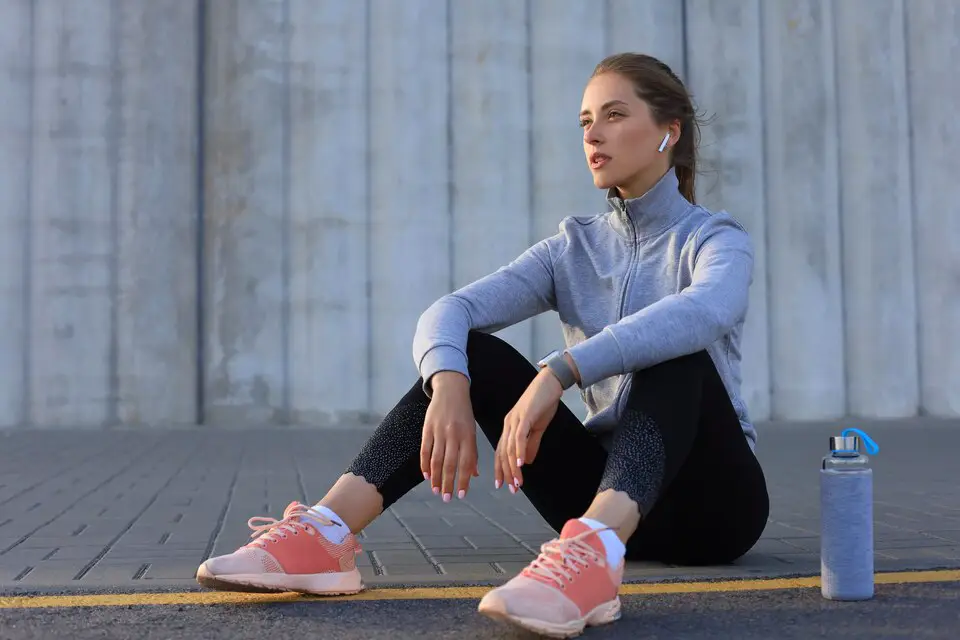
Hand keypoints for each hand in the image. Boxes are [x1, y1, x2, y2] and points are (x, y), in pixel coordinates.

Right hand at [420, 372, 479, 500]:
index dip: (463, 480)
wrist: (451, 390)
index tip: (461, 495)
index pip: (466, 463)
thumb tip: (473, 475)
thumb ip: (472, 452)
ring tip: (436, 490)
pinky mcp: (427, 429)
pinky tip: (426, 475)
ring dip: (435, 478)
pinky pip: (425, 450)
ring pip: (436, 460)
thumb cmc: (464, 413)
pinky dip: (425, 464)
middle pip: (450, 464)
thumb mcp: (472, 431)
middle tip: (446, 498)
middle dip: (448, 484)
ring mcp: (440, 432)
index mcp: (468, 436)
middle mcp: (454, 435)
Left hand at [496, 367, 564, 492]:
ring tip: (518, 482)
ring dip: (514, 467)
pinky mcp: (525, 416)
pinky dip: (519, 451)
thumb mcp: (537, 427)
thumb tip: (526, 462)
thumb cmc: (543, 403)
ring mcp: (515, 420)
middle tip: (512, 489)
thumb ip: (531, 444)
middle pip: (503, 452)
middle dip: (507, 473)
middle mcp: (508, 424)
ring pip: (510, 448)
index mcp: (510, 427)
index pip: (501, 451)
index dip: (501, 469)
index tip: (504, 484)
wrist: (551, 382)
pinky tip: (522, 463)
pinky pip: (519, 436)